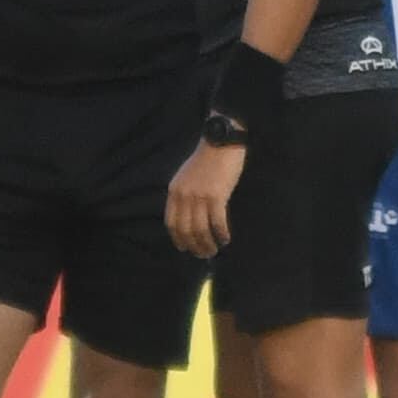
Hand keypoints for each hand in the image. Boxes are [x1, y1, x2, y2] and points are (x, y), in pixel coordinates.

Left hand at [166, 139, 245, 257]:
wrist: (220, 142)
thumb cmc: (206, 159)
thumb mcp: (186, 176)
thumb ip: (184, 195)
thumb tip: (189, 217)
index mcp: (174, 191)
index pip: (171, 222)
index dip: (178, 239)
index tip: (185, 249)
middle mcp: (184, 196)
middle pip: (186, 230)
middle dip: (194, 246)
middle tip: (203, 255)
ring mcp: (199, 197)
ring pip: (201, 230)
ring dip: (208, 244)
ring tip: (214, 250)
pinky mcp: (216, 196)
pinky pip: (217, 223)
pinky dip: (221, 234)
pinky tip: (225, 239)